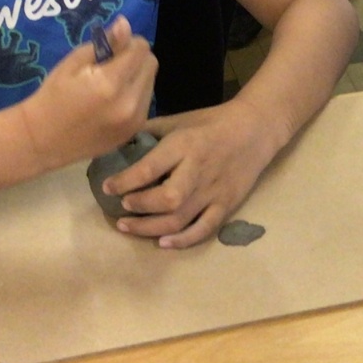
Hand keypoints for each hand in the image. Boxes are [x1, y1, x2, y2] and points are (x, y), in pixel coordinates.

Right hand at [16, 18, 157, 171]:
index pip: (141, 49)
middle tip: (111, 63)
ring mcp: (134, 121)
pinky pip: (145, 102)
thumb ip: (105, 44)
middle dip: (135, 57)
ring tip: (111, 83)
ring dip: (137, 75)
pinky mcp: (134, 131)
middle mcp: (129, 103)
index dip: (128, 42)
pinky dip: (135, 94)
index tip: (112, 46)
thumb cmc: (53, 96)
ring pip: (151, 82)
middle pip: (151, 64)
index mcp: (111, 83)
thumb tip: (125, 24)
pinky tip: (113, 99)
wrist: (42, 140)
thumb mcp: (73, 63)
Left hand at [102, 103, 279, 247]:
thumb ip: (149, 131)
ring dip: (150, 228)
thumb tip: (117, 144)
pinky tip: (163, 243)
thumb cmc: (212, 122)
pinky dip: (183, 240)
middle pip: (167, 198)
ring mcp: (214, 191)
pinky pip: (204, 229)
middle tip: (122, 207)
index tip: (107, 187)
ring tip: (128, 226)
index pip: (149, 168)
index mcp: (185, 145)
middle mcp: (198, 170)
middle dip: (139, 206)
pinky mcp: (227, 205)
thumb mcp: (179, 119)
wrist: (255, 129)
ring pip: (180, 218)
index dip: (124, 181)